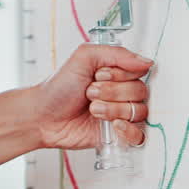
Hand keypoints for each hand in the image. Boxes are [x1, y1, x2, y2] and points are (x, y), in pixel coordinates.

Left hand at [30, 44, 151, 149]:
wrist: (42, 115)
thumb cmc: (59, 87)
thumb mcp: (84, 57)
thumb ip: (117, 53)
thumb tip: (145, 62)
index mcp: (116, 73)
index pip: (139, 71)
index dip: (120, 74)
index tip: (99, 74)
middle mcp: (121, 92)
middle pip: (139, 92)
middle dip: (112, 92)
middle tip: (90, 92)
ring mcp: (120, 114)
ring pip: (138, 111)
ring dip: (112, 109)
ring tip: (93, 109)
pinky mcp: (118, 134)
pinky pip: (139, 135)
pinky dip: (128, 130)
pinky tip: (113, 124)